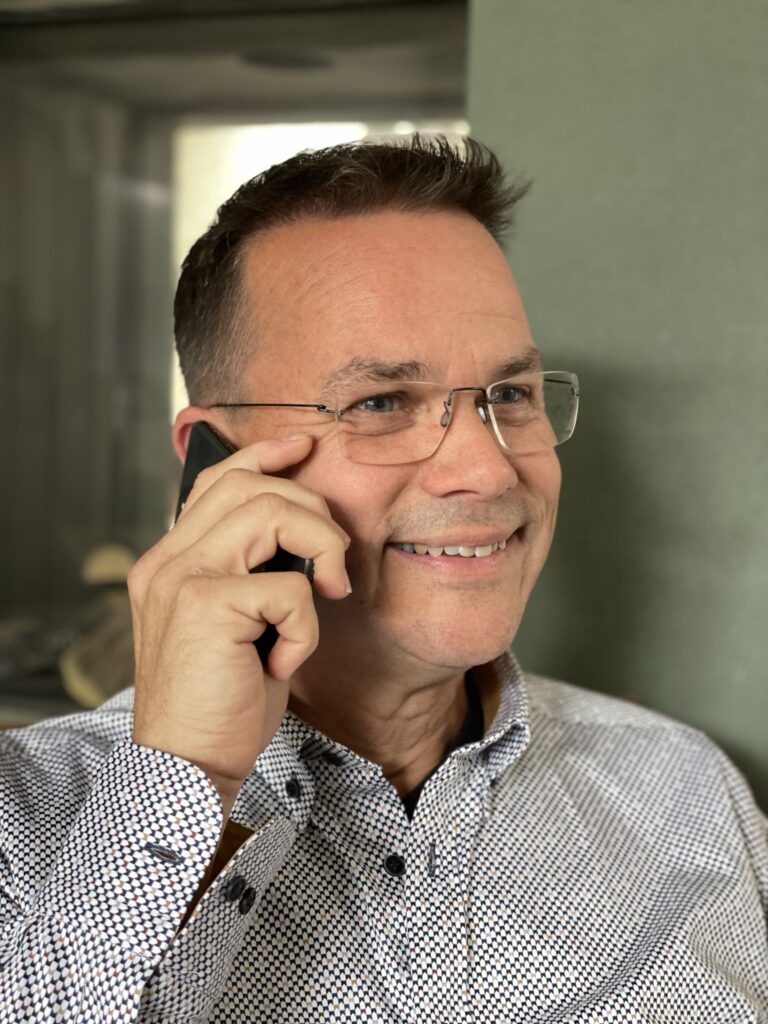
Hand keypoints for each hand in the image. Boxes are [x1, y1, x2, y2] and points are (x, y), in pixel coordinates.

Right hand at [128, 434, 350, 816]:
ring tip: (325, 595)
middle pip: (254, 486)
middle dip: (314, 513)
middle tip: (333, 565)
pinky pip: (290, 587)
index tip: (304, 448)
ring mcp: (181, 578)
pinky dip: (305, 627)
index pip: (217, 482)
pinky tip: (284, 659)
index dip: (266, 457)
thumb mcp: (235, 625)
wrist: (188, 766)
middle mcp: (167, 560)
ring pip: (273, 513)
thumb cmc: (221, 699)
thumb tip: (301, 529)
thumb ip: (249, 574)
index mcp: (170, 560)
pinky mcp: (205, 606)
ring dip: (319, 550)